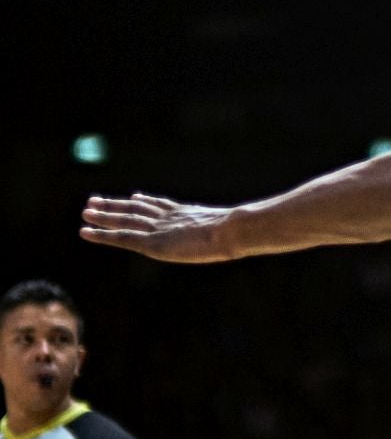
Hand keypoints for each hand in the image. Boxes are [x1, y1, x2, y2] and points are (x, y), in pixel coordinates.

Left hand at [81, 193, 235, 262]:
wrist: (232, 231)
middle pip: (138, 209)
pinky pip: (121, 237)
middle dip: (117, 205)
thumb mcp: (236, 228)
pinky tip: (85, 231)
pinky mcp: (152, 242)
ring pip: (125, 219)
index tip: (135, 196)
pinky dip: (102, 234)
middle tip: (97, 199)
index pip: (162, 205)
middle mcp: (170, 217)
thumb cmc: (241, 231)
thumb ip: (234, 228)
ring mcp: (160, 228)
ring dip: (103, 215)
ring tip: (86, 210)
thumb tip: (257, 229)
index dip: (146, 201)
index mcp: (188, 213)